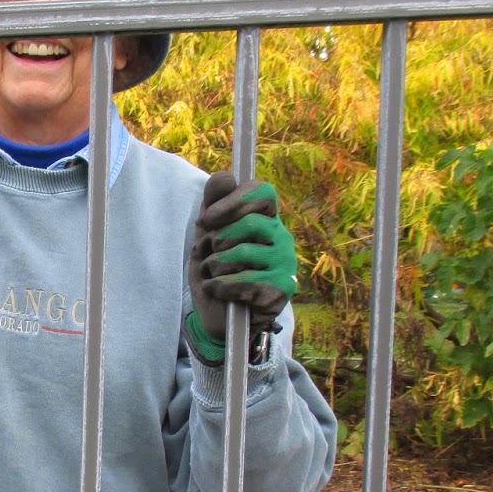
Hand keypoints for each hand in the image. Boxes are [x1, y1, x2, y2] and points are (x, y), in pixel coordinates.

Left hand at [186, 172, 296, 363]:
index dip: (233, 201)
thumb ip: (212, 203)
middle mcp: (282, 237)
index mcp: (266, 218)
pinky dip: (219, 286)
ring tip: (212, 274)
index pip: (262, 192)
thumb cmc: (215, 270)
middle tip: (208, 254)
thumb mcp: (207, 234)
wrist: (217, 314)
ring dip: (214, 266)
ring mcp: (285, 263)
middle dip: (217, 240)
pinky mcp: (281, 290)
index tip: (208, 219)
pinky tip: (217, 291)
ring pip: (241, 253)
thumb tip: (225, 177)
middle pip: (249, 223)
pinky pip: (243, 281)